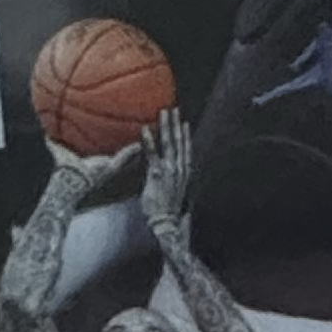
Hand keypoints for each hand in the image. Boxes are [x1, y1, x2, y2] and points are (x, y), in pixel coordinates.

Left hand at [49, 135, 143, 205]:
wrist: (69, 177)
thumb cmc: (64, 168)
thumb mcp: (59, 152)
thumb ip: (53, 143)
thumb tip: (46, 136)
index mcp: (91, 164)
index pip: (102, 157)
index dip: (108, 151)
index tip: (112, 143)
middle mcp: (102, 167)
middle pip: (116, 159)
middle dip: (125, 154)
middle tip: (135, 144)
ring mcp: (108, 168)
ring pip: (123, 159)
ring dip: (132, 153)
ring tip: (141, 144)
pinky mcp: (111, 168)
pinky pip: (123, 159)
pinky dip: (131, 152)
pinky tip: (139, 145)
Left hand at [139, 105, 192, 239]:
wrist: (165, 222)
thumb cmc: (167, 210)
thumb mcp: (174, 193)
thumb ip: (173, 180)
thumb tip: (170, 176)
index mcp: (184, 173)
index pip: (186, 149)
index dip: (185, 135)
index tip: (184, 122)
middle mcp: (179, 169)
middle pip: (179, 141)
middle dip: (176, 124)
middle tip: (174, 109)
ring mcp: (169, 170)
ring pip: (169, 143)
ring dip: (166, 126)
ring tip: (163, 112)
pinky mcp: (157, 174)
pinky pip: (153, 154)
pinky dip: (150, 141)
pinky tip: (145, 129)